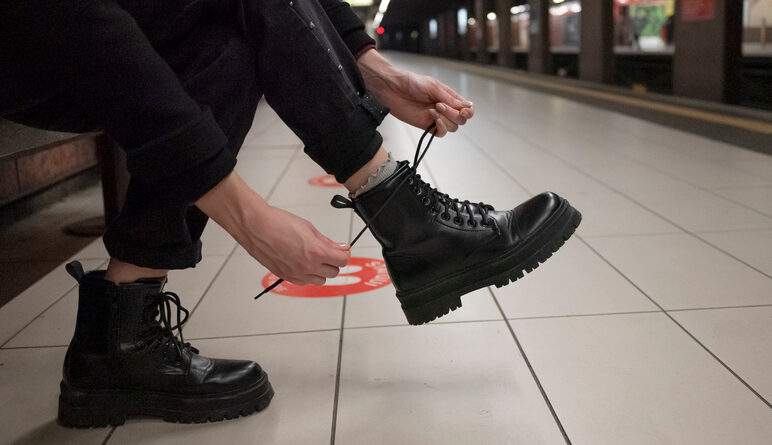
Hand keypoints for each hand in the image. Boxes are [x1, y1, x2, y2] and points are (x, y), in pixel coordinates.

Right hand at [196, 173, 349, 284]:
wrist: (255, 226)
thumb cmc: (278, 223)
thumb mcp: (308, 228)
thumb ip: (326, 241)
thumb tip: (340, 247)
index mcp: (316, 252)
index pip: (342, 260)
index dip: (344, 254)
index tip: (341, 249)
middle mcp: (307, 266)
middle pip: (334, 272)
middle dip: (334, 262)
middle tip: (329, 252)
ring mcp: (296, 274)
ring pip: (320, 280)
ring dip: (322, 270)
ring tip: (314, 258)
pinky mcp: (285, 276)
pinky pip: (305, 282)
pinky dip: (308, 275)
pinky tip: (303, 263)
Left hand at [358, 49, 474, 136]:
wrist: (393, 89)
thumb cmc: (411, 82)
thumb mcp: (433, 87)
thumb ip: (449, 98)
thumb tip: (466, 107)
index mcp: (449, 97)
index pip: (466, 108)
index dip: (468, 111)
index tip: (463, 110)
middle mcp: (445, 108)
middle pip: (461, 120)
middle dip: (454, 114)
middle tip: (439, 105)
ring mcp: (436, 118)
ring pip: (452, 127)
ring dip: (445, 119)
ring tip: (432, 109)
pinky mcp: (427, 125)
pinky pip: (441, 133)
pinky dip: (440, 128)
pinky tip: (432, 118)